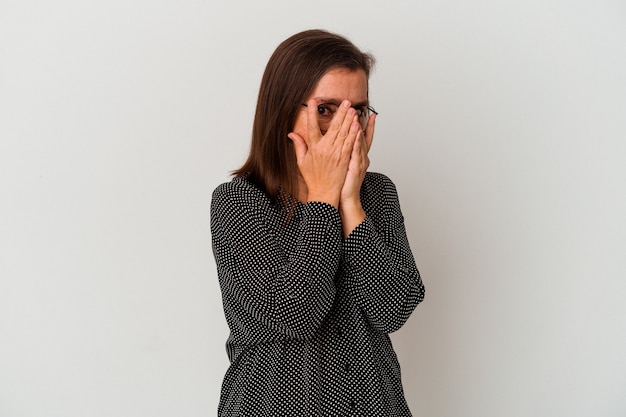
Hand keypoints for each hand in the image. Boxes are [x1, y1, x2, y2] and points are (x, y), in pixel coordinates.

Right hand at [288, 99, 361, 207]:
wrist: (323, 193)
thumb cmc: (313, 178)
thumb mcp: (301, 162)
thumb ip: (298, 145)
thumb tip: (291, 134)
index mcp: (313, 148)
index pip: (311, 126)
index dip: (312, 113)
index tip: (313, 102)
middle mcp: (325, 149)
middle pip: (333, 126)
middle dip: (340, 112)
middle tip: (345, 102)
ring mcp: (336, 153)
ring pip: (343, 132)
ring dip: (349, 119)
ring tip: (352, 109)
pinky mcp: (345, 158)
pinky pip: (350, 143)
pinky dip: (354, 133)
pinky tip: (356, 124)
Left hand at [339, 113, 375, 236]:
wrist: (346, 200)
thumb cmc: (343, 185)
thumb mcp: (342, 167)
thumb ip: (339, 154)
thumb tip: (336, 146)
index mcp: (356, 157)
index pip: (360, 138)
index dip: (362, 126)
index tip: (363, 114)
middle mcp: (361, 158)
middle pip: (362, 137)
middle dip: (361, 122)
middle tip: (360, 110)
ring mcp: (359, 162)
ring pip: (360, 142)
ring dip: (359, 128)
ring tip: (357, 116)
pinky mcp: (356, 168)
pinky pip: (356, 153)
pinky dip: (357, 142)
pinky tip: (355, 133)